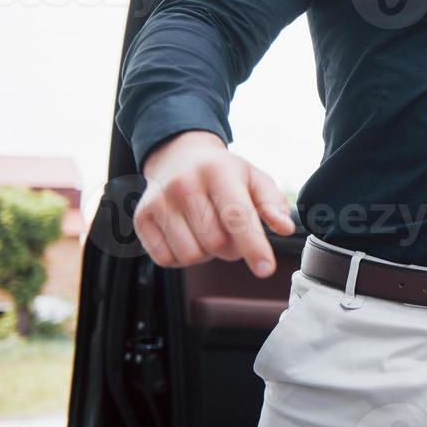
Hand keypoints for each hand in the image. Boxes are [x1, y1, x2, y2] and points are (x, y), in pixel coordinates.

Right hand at [134, 129, 294, 277]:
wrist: (178, 156)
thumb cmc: (223, 172)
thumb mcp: (253, 177)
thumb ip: (272, 203)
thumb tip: (285, 228)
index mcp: (218, 171)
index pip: (237, 216)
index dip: (253, 246)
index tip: (266, 269)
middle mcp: (183, 185)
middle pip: (217, 242)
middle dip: (233, 247)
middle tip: (233, 230)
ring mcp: (158, 202)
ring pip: (192, 255)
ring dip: (208, 254)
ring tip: (208, 229)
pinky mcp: (141, 219)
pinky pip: (167, 260)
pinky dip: (183, 257)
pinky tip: (188, 235)